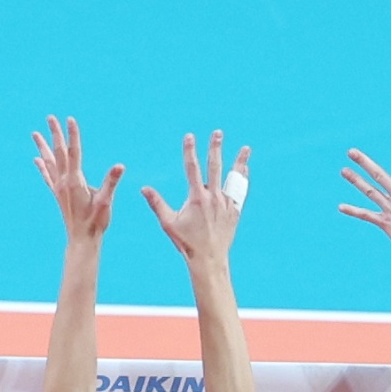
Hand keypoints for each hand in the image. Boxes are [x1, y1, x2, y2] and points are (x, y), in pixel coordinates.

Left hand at [32, 116, 122, 242]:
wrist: (82, 239)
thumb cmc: (96, 222)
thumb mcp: (106, 201)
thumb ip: (112, 182)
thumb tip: (120, 166)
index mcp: (75, 181)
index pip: (74, 152)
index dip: (72, 134)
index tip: (70, 118)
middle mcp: (63, 182)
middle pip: (59, 152)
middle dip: (55, 134)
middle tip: (50, 117)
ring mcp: (58, 188)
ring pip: (49, 162)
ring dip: (43, 147)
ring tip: (35, 133)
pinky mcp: (58, 195)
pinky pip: (47, 176)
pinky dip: (42, 166)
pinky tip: (37, 159)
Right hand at [140, 132, 246, 266]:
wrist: (209, 258)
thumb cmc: (187, 242)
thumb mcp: (168, 223)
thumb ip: (157, 203)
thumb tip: (144, 188)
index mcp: (197, 198)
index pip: (192, 168)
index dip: (190, 150)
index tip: (190, 136)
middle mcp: (213, 198)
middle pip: (215, 167)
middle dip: (216, 148)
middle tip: (218, 133)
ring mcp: (226, 204)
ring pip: (233, 178)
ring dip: (239, 161)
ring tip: (246, 147)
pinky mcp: (234, 211)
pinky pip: (240, 191)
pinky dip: (242, 178)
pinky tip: (245, 168)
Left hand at [336, 135, 390, 265]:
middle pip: (378, 174)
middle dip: (364, 162)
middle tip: (351, 151)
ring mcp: (389, 208)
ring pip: (369, 190)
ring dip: (355, 180)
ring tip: (343, 171)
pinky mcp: (384, 222)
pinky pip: (366, 215)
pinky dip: (353, 211)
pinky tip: (340, 207)